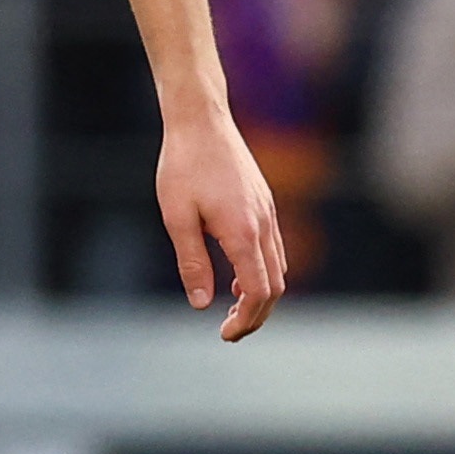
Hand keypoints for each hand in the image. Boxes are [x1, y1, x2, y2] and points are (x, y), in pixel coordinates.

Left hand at [158, 110, 285, 340]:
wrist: (201, 119)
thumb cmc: (182, 165)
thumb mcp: (177, 215)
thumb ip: (193, 261)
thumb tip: (201, 304)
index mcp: (243, 232)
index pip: (259, 292)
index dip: (246, 319)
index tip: (224, 334)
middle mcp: (264, 225)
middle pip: (275, 286)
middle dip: (256, 315)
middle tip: (229, 331)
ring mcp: (268, 213)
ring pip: (278, 268)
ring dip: (261, 294)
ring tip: (234, 309)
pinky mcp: (264, 203)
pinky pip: (273, 248)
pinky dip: (262, 271)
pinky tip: (239, 275)